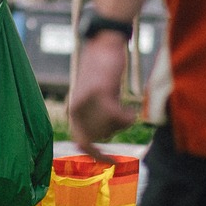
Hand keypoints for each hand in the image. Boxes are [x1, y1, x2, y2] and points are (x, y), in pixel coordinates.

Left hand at [68, 33, 136, 159]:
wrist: (104, 42)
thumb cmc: (103, 69)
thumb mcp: (96, 95)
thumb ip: (96, 114)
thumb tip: (106, 135)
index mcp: (74, 110)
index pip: (81, 141)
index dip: (96, 154)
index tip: (111, 163)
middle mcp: (77, 107)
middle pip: (101, 136)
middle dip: (115, 130)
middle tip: (122, 114)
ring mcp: (87, 100)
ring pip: (111, 127)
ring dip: (122, 122)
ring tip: (126, 109)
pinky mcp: (100, 92)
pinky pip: (118, 117)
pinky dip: (128, 118)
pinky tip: (132, 112)